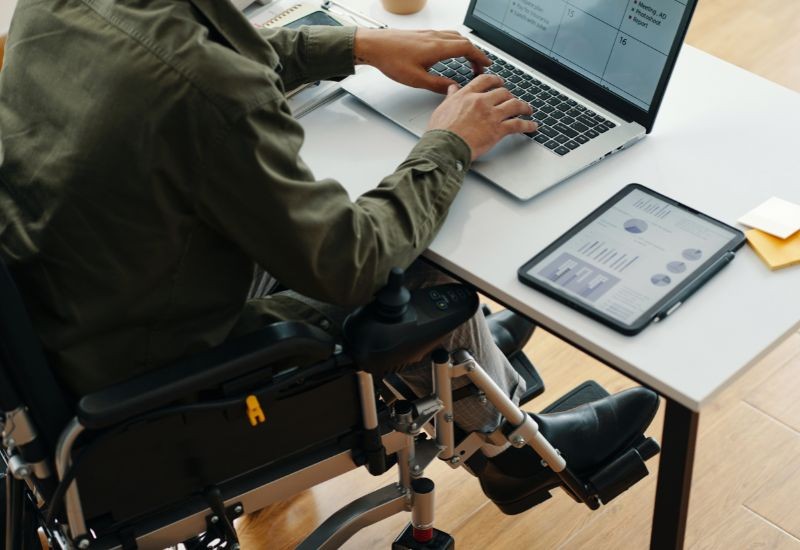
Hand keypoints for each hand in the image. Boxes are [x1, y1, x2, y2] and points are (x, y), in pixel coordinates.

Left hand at [353, 29, 490, 93]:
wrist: (373, 45)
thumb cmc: (391, 60)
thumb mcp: (416, 79)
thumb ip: (437, 85)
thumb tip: (453, 89)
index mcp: (437, 48)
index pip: (467, 48)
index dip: (480, 57)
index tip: (487, 65)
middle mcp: (435, 37)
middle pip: (463, 41)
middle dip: (475, 54)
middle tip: (479, 67)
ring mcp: (428, 34)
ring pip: (454, 37)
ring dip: (465, 48)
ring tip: (467, 60)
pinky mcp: (421, 35)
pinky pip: (445, 36)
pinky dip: (454, 44)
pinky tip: (448, 53)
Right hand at [427, 74, 536, 159]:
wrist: (444, 147)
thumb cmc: (440, 132)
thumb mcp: (442, 109)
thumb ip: (451, 97)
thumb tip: (453, 89)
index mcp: (467, 95)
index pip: (485, 80)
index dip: (495, 80)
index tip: (499, 82)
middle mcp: (481, 101)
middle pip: (503, 92)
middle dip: (510, 95)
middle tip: (512, 99)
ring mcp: (491, 115)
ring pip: (514, 104)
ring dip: (524, 107)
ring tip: (528, 110)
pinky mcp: (498, 130)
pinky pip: (518, 125)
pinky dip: (528, 125)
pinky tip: (532, 126)